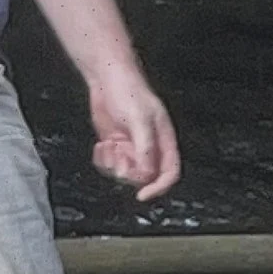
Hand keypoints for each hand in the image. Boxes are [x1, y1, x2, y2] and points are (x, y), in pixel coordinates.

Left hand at [87, 64, 180, 202]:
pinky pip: (110, 166)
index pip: (169, 173)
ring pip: (125, 173)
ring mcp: (131, 148)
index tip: (143, 195)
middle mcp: (149, 147)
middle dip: (129, 171)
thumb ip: (145, 147)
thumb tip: (146, 173)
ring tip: (109, 146)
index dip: (159, 187)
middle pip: (144, 177)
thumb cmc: (128, 90)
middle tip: (119, 156)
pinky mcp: (116, 146)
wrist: (106, 78)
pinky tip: (102, 145)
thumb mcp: (140, 119)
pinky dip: (103, 160)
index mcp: (163, 140)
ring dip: (113, 164)